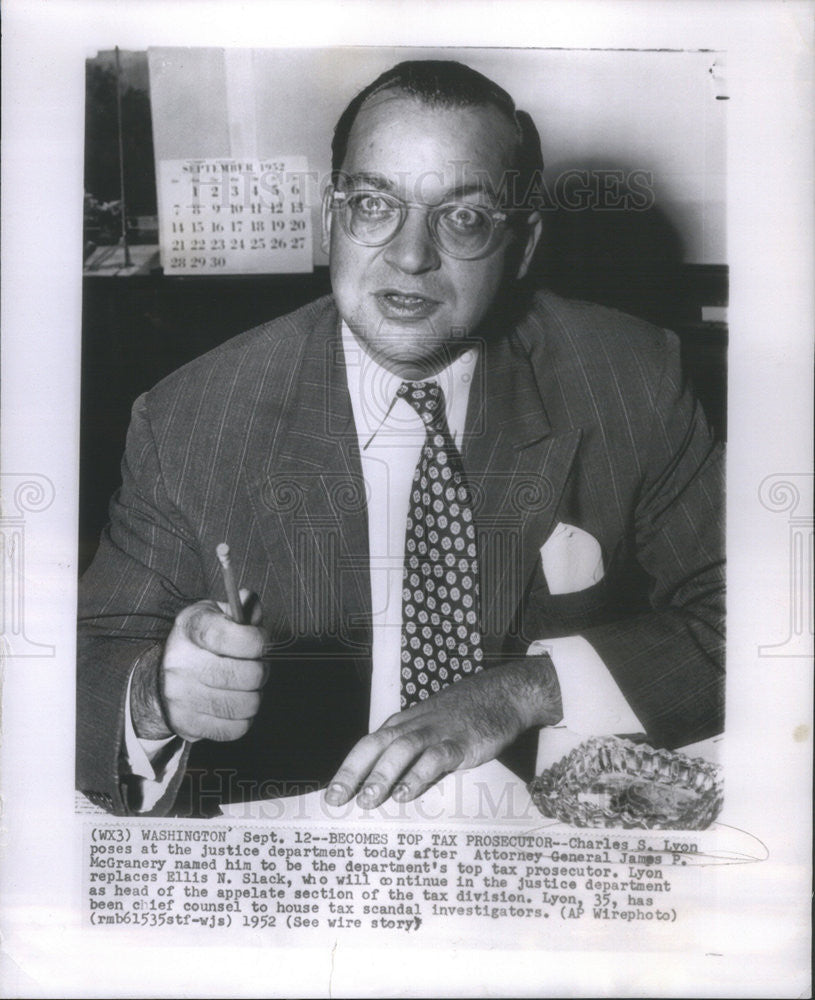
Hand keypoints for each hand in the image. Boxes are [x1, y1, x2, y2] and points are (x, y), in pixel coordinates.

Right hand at [130, 589, 268, 741]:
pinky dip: (244, 718)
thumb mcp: (215, 616)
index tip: (260, 641)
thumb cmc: (200, 644)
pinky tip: (236, 705)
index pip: (226, 636)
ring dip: (256, 696)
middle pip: (245, 675)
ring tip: (247, 687)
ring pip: (245, 705)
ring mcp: (181, 697)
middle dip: (262, 670)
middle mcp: (180, 663)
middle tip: (258, 667)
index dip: (256, 640)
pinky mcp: (187, 724)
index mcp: (189, 629)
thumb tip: (250, 600)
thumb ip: (240, 609)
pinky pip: (235, 729)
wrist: (160, 680)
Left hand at [324, 656, 561, 807]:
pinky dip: (419, 774)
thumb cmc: (463, 716)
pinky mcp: (461, 741)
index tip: (331, 796)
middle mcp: (413, 726)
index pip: (367, 746)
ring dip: (382, 774)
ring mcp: (437, 732)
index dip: (347, 769)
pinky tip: (407, 794)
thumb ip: (411, 757)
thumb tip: (390, 791)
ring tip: (368, 800)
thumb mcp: (430, 731)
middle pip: (375, 745)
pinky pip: (435, 757)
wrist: (502, 694)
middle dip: (353, 772)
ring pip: (401, 750)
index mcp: (403, 725)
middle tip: (336, 799)